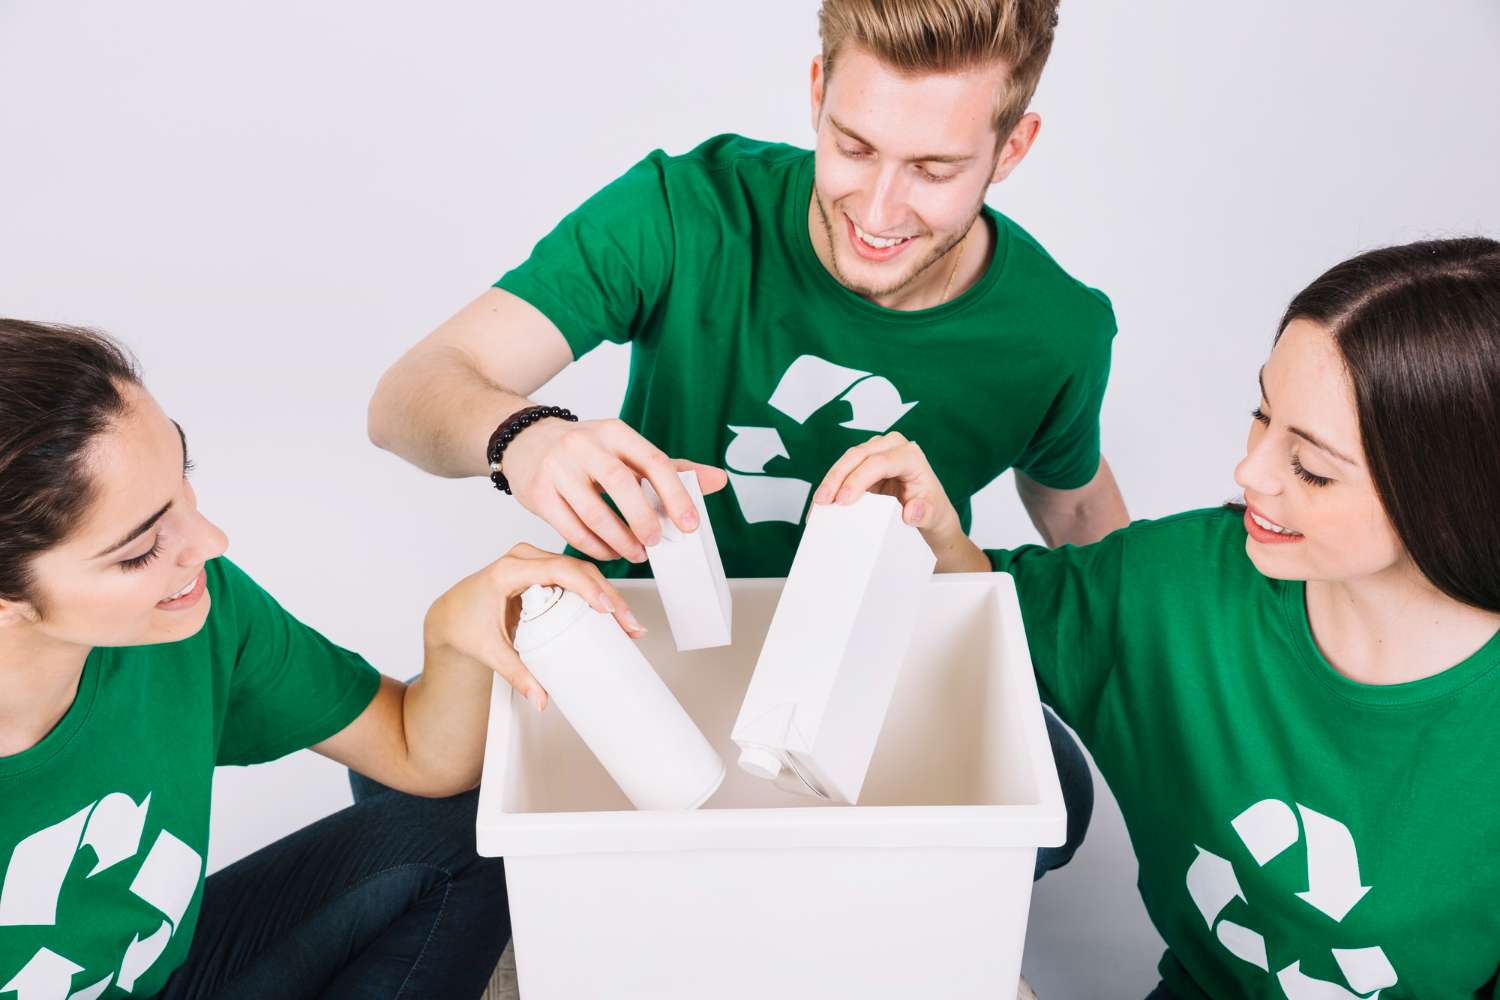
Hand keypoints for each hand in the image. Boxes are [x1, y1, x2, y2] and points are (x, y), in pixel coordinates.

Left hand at [423, 542, 643, 710]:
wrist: (449, 613)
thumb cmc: (463, 622)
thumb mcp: (489, 650)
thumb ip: (516, 674)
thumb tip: (541, 698)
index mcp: (508, 571)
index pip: (558, 570)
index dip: (587, 586)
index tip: (606, 608)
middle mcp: (524, 559)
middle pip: (577, 569)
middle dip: (607, 595)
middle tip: (628, 623)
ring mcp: (534, 561)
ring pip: (581, 570)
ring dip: (606, 593)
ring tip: (627, 622)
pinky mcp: (542, 570)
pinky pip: (574, 575)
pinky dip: (595, 592)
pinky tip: (612, 612)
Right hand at [501, 416, 727, 562]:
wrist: (526, 440)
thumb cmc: (587, 451)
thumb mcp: (628, 451)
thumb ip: (672, 469)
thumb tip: (719, 480)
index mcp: (615, 432)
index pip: (653, 461)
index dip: (675, 494)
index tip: (689, 524)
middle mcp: (585, 444)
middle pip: (621, 484)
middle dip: (644, 519)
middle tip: (656, 542)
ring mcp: (558, 467)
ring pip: (593, 511)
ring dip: (619, 539)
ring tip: (635, 553)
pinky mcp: (538, 491)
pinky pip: (569, 527)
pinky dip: (594, 546)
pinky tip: (609, 552)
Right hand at [813, 433, 986, 572]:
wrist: (929, 510)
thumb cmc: (932, 510)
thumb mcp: (934, 516)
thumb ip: (925, 514)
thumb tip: (911, 512)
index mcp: (910, 456)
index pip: (880, 462)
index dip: (858, 479)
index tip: (843, 500)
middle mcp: (893, 446)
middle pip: (858, 455)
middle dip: (837, 477)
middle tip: (823, 501)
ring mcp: (878, 451)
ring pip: (848, 458)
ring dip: (831, 479)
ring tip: (819, 503)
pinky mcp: (866, 460)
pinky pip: (845, 467)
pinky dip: (833, 483)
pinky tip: (823, 499)